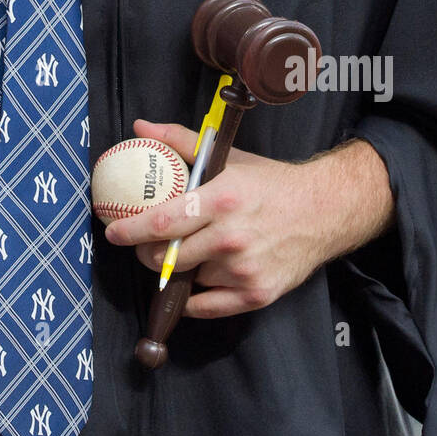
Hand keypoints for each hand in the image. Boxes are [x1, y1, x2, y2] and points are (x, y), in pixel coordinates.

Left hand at [103, 119, 345, 318]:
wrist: (324, 211)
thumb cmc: (271, 184)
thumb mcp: (228, 158)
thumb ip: (180, 142)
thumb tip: (141, 129)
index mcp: (221, 200)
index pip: (162, 222)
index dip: (130, 230)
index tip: (112, 231)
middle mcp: (231, 237)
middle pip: (167, 256)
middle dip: (146, 252)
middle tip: (143, 245)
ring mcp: (243, 270)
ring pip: (187, 278)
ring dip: (177, 269)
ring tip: (184, 252)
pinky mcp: (255, 294)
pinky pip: (206, 306)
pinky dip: (193, 297)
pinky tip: (192, 282)